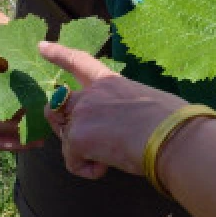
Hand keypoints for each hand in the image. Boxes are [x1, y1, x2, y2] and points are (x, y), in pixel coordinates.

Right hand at [0, 10, 36, 151]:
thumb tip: (48, 88)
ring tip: (38, 141)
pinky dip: (9, 136)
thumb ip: (22, 65)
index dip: (20, 118)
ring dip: (15, 140)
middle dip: (20, 135)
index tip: (41, 117)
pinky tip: (29, 137)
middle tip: (42, 138)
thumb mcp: (7, 44)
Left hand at [38, 41, 187, 180]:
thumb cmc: (173, 123)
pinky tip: (109, 165)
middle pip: (59, 106)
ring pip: (67, 138)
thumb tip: (130, 124)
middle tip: (92, 144)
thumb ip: (126, 107)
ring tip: (115, 154)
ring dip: (85, 151)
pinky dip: (89, 170)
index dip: (59, 54)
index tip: (42, 47)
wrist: (173, 138)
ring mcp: (82, 113)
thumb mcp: (147, 102)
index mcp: (111, 82)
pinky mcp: (77, 137)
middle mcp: (91, 93)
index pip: (79, 62)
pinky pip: (72, 162)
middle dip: (66, 126)